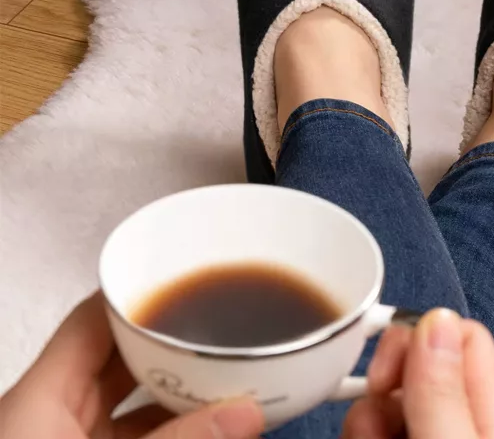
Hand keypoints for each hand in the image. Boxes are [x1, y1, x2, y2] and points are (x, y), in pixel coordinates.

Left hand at [0, 292, 264, 438]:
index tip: (195, 280)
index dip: (141, 294)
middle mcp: (51, 417)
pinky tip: (212, 427)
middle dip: (173, 345)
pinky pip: (137, 438)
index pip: (92, 320)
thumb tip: (247, 412)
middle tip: (228, 329)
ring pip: (132, 405)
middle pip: (118, 359)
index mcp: (37, 400)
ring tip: (231, 373)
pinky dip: (173, 431)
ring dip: (178, 393)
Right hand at [343, 309, 493, 438]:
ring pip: (392, 403)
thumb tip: (436, 318)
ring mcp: (438, 437)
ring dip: (366, 417)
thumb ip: (443, 393)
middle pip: (418, 369)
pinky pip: (381, 428)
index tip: (382, 373)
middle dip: (380, 389)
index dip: (415, 340)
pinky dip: (364, 433)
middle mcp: (466, 426)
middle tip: (370, 425)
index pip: (459, 334)